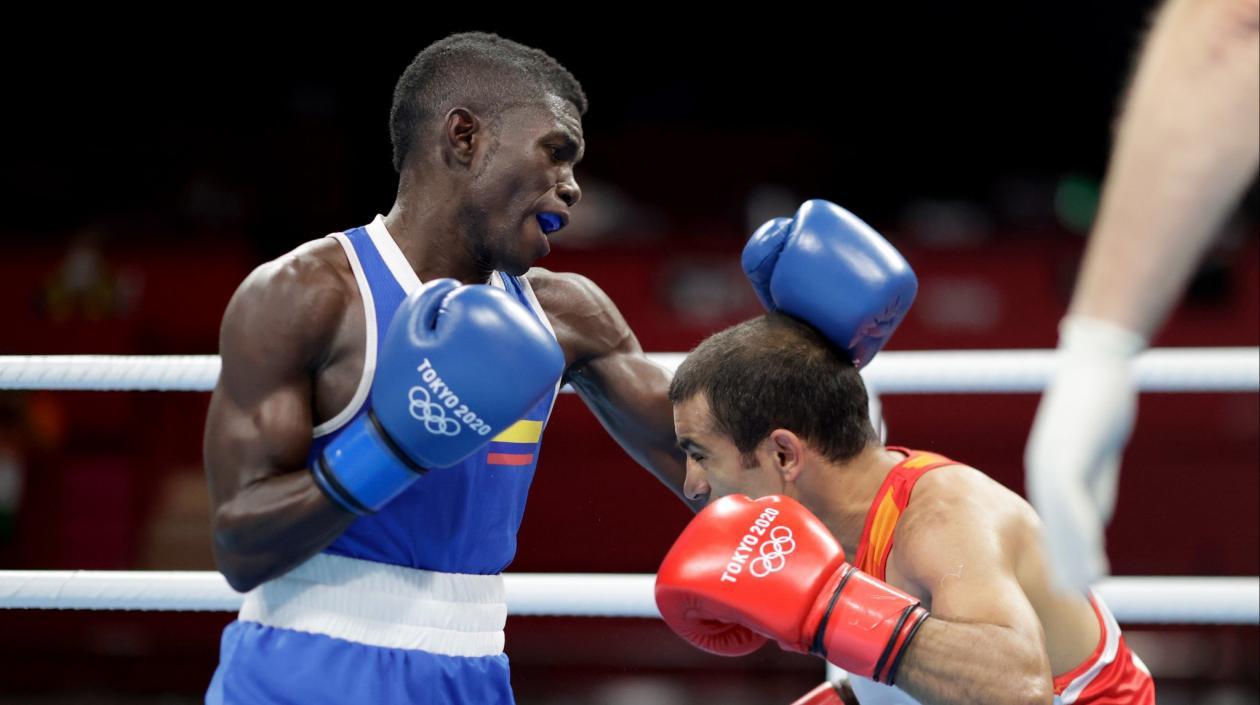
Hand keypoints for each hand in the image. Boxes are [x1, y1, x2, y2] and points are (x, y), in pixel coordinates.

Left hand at [1026, 315, 1144, 590]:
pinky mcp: (1064, 454)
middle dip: (1061, 559)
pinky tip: (1088, 549)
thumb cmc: (1096, 404)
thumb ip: (1093, 486)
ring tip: (1082, 584)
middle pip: (1051, 523)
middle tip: (1069, 593)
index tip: (1068, 577)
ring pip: (1059, 518)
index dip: (1061, 549)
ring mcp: (1050, 461)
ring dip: (1071, 553)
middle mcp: (1042, 468)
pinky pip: (1071, 499)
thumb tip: (1091, 523)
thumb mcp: (1096, 454)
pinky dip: (1079, 527)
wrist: (1094, 364)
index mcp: (1047, 467)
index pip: (1052, 518)